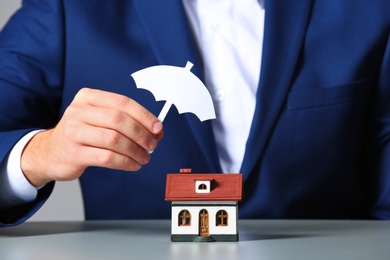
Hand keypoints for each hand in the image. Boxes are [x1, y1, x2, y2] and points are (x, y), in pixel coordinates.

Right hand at [21, 88, 162, 186]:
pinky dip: (125, 162)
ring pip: (114, 140)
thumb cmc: (82, 134)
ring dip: (135, 151)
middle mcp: (78, 111)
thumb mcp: (98, 119)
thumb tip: (156, 129)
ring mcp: (74, 132)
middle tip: (152, 145)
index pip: (122, 102)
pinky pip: (107, 157)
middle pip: (119, 120)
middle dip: (141, 134)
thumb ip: (125, 120)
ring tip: (144, 157)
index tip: (158, 128)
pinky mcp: (74, 153)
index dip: (144, 116)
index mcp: (88, 97)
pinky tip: (133, 164)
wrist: (49, 152)